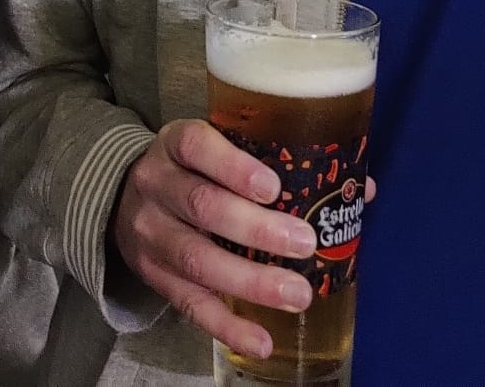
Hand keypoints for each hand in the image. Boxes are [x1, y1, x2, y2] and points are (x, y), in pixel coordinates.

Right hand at [111, 119, 315, 359]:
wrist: (120, 196)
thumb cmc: (192, 169)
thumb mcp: (217, 148)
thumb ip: (280, 161)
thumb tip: (364, 189)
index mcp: (176, 144)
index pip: (198, 147)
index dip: (234, 167)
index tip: (274, 187)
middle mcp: (157, 185)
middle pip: (202, 206)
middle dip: (256, 228)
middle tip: (305, 242)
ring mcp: (152, 234)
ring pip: (197, 259)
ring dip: (250, 281)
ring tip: (298, 295)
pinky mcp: (154, 277)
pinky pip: (190, 305)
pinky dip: (227, 327)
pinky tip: (262, 341)